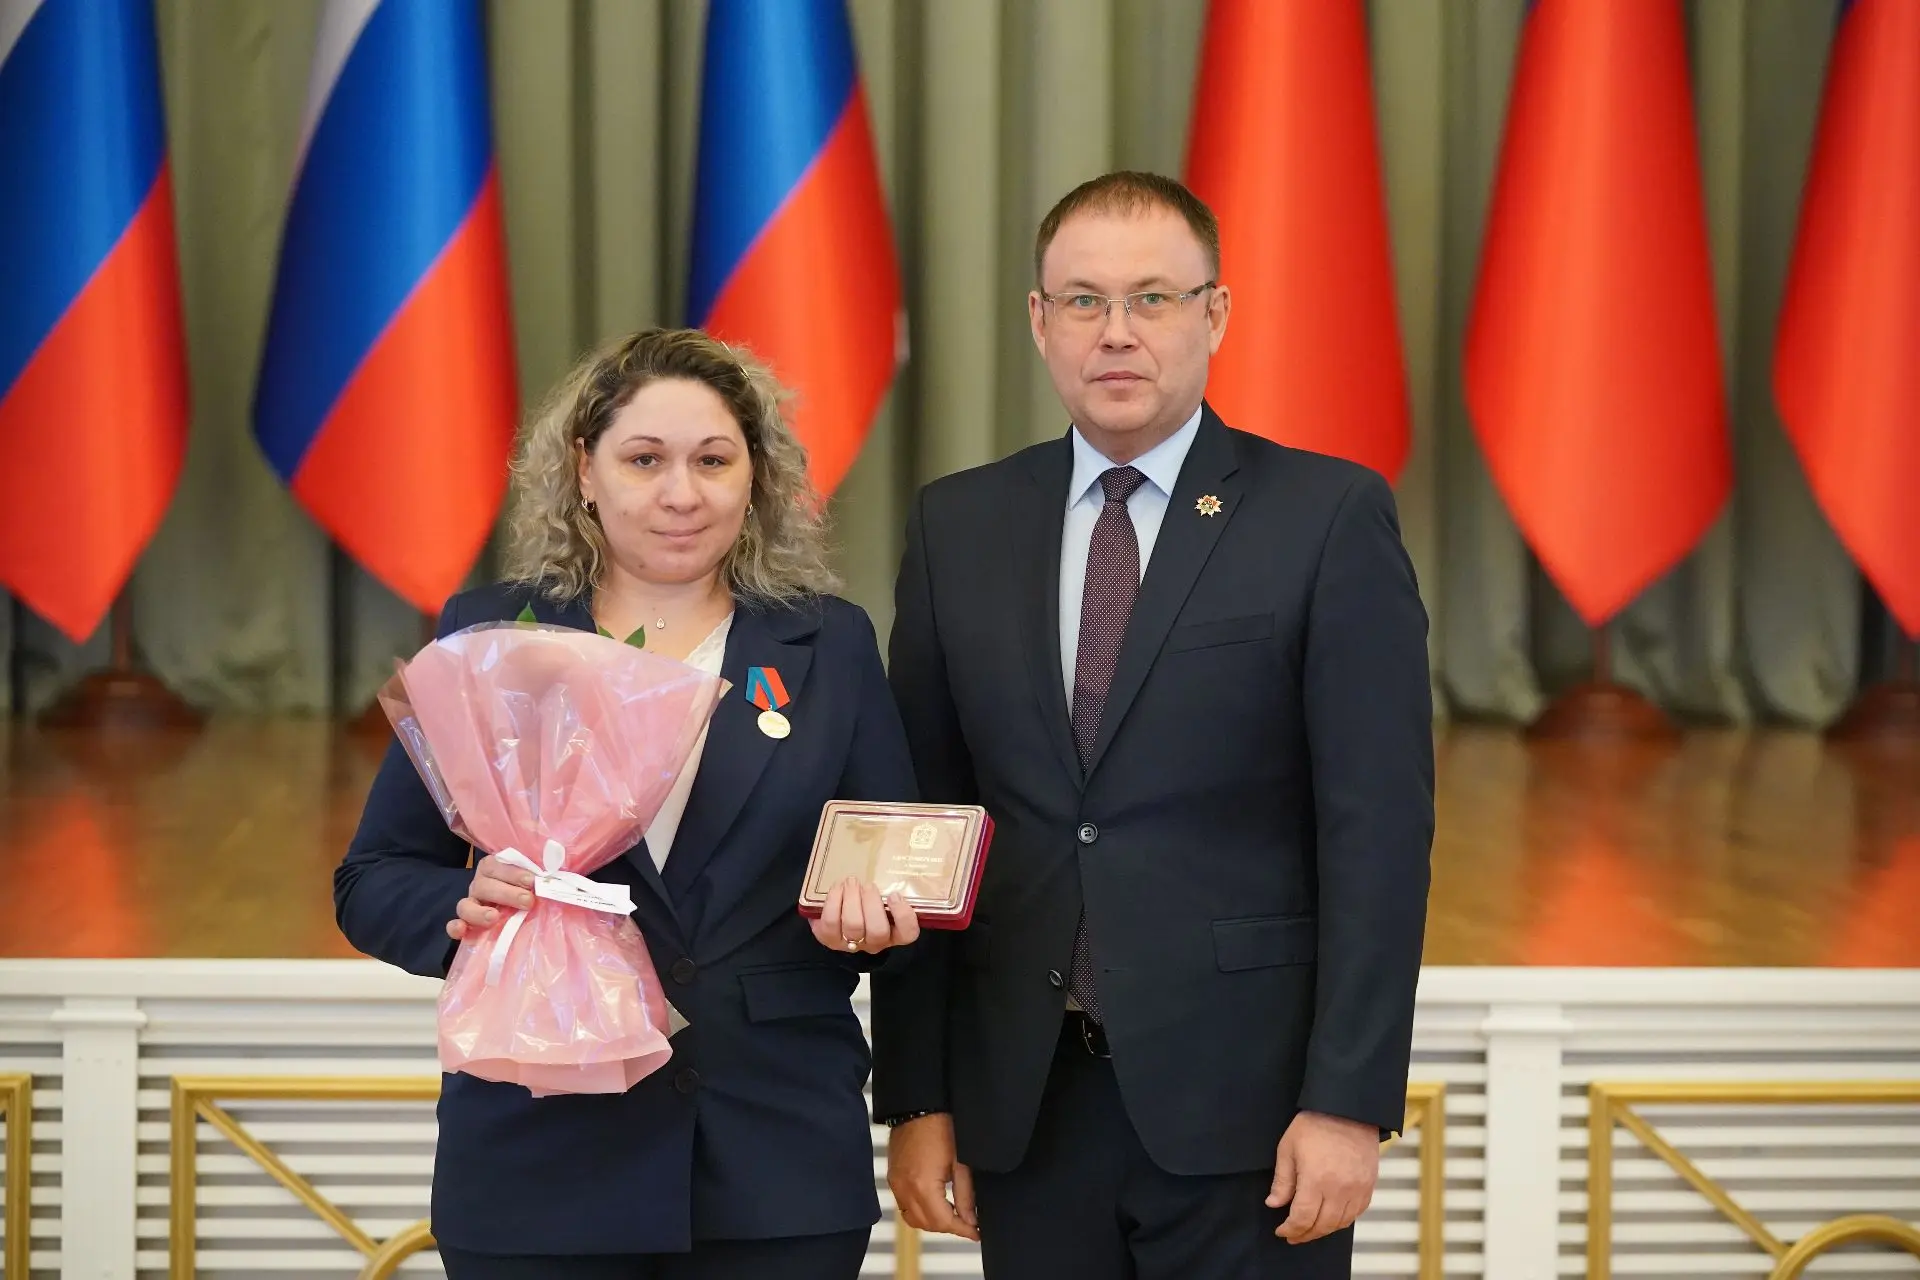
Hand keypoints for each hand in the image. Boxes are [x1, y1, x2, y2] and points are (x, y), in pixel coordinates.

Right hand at [446, 853, 535, 939]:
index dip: (513, 873)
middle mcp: (480, 884)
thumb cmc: (530, 887)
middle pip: (484, 886)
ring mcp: (472, 904)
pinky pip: (454, 924)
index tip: (532, 881)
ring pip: (466, 905)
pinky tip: (461, 930)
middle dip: (507, 893)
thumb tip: (555, 869)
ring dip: (479, 912)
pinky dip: (455, 927)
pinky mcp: (467, 924)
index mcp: (494, 867)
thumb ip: (541, 871)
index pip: (496, 865)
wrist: (521, 905)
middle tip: (527, 901)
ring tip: (494, 917)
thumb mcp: (535, 875)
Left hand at [809, 876, 920, 954]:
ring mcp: (851, 943)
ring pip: (853, 925)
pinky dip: (834, 900)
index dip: (904, 915)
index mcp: (894, 933)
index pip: (908, 933)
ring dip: (852, 899)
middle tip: (868, 885)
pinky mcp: (830, 939)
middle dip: (872, 903)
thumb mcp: (881, 899)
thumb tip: (888, 870)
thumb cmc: (865, 904)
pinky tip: (838, 887)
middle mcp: (875, 943)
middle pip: (878, 931)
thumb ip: (888, 892)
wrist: (838, 916)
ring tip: (851, 882)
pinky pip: (831, 921)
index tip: (894, 895)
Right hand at [887, 1113, 977, 1240]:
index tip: (976, 1233)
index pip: (943, 1222)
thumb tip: (970, 1220)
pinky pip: (904, 1206)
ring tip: (952, 1216)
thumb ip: (965, 1195)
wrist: (919, 1106)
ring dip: (932, 1222)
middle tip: (968, 1224)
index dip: (962, 1230)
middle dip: (948, 1227)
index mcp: (923, 1185)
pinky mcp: (893, 1178)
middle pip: (927, 1224)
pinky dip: (919, 1212)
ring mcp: (896, 1184)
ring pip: (913, 1219)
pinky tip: (934, 1204)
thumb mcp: (960, 1162)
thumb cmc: (940, 1126)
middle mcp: (905, 1188)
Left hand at [1267, 1111, 1379, 1242]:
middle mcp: (1339, 1189)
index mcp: (1316, 1180)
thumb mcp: (1288, 1148)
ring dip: (1323, 1230)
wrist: (1348, 1109)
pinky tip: (1331, 1218)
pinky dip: (1342, 1220)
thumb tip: (1274, 1204)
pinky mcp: (1368, 1185)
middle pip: (1322, 1225)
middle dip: (1305, 1234)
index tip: (1281, 1231)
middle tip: (1293, 1235)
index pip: (1302, 1218)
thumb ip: (1282, 1180)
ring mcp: (1357, 1189)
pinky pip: (1356, 1213)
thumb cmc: (1314, 1124)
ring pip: (1340, 1223)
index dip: (1290, 1229)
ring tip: (1310, 1229)